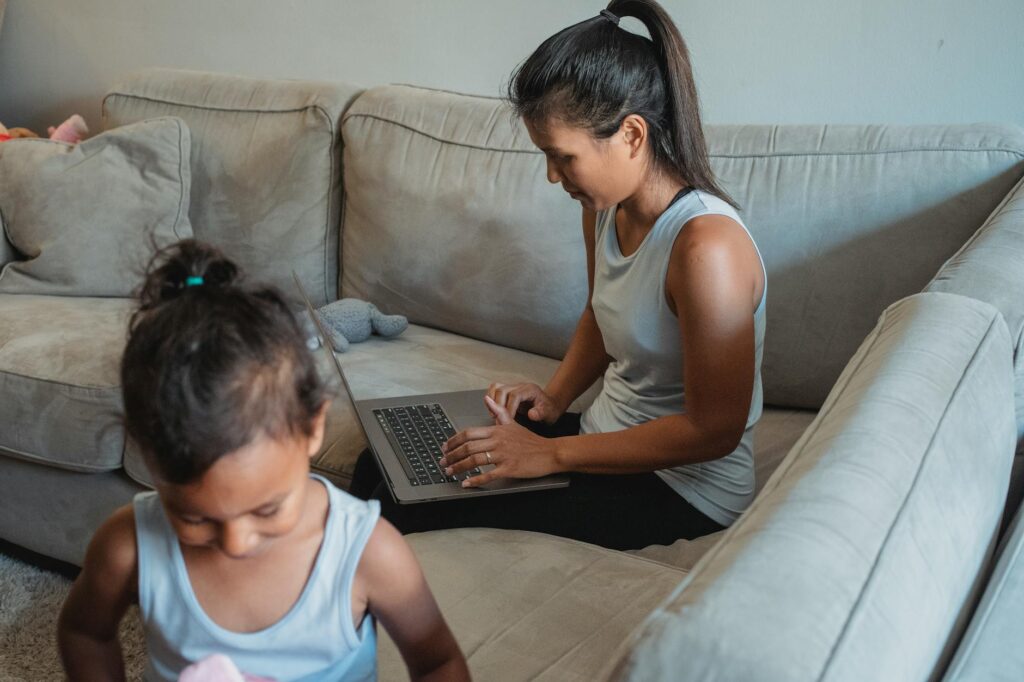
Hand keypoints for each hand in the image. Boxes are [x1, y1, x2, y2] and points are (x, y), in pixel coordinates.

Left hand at [439, 396, 560, 486]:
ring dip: (459, 467)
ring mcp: (503, 455)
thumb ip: (498, 412)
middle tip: (443, 462)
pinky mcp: (509, 468)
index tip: (445, 447)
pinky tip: (466, 483)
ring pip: (475, 460)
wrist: (549, 452)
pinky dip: (475, 480)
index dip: (453, 440)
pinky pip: (488, 474)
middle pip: (468, 447)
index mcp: (496, 430)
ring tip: (450, 472)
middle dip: (452, 455)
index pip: (469, 433)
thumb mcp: (513, 423)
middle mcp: (498, 441)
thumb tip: (487, 398)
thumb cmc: (531, 440)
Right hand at [487, 382, 563, 424]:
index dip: (509, 408)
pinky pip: (494, 390)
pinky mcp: (507, 391)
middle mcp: (520, 386)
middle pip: (502, 390)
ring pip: (495, 387)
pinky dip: (490, 399)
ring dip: (492, 401)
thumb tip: (531, 414)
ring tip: (494, 415)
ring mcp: (512, 387)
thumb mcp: (549, 413)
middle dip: (498, 406)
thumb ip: (541, 413)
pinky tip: (493, 411)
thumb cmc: (548, 410)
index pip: (515, 395)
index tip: (508, 420)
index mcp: (530, 389)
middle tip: (499, 420)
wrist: (549, 405)